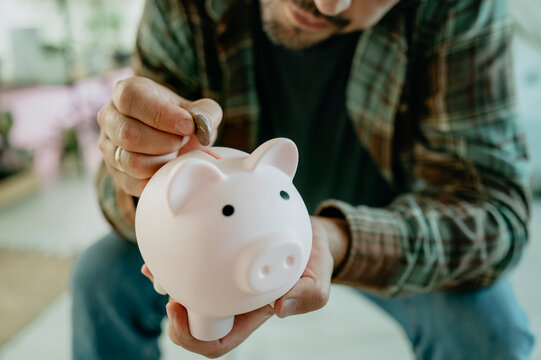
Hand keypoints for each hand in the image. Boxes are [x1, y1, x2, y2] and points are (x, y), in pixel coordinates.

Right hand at [97, 76, 221, 195]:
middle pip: (129, 134)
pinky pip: (135, 183)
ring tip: (176, 153)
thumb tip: (201, 124)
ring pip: (131, 162)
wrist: (173, 144)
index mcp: (126, 92)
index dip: (161, 114)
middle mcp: (110, 118)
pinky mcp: (115, 173)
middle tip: (183, 141)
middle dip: (166, 142)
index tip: (187, 126)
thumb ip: (206, 112)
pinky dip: (158, 178)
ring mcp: (108, 147)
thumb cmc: (182, 122)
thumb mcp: (197, 111)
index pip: (131, 99)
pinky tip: (169, 167)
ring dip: (163, 162)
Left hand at [141, 216, 348, 357]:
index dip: (193, 337)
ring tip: (156, 268)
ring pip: (188, 293)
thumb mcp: (319, 279)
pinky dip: (177, 262)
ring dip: (169, 283)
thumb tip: (282, 308)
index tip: (180, 309)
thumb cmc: (313, 260)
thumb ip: (308, 295)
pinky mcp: (221, 259)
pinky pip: (193, 266)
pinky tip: (165, 251)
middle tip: (167, 286)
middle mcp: (233, 301)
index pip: (217, 341)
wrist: (310, 236)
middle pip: (194, 321)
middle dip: (174, 310)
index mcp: (251, 313)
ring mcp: (225, 282)